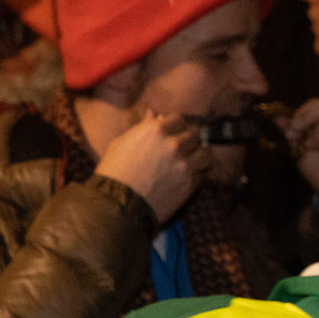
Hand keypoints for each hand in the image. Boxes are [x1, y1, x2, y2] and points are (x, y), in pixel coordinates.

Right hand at [94, 113, 209, 223]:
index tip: (174, 134)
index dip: (176, 127)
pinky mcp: (190, 182)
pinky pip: (203, 172)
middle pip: (194, 135)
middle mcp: (174, 144)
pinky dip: (198, 173)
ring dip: (199, 156)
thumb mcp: (122, 143)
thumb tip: (153, 113)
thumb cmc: (113, 171)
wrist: (117, 204)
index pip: (179, 120)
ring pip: (205, 153)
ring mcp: (184, 164)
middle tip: (184, 148)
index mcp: (157, 130)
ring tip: (192, 161)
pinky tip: (188, 176)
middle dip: (189, 140)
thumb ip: (142, 127)